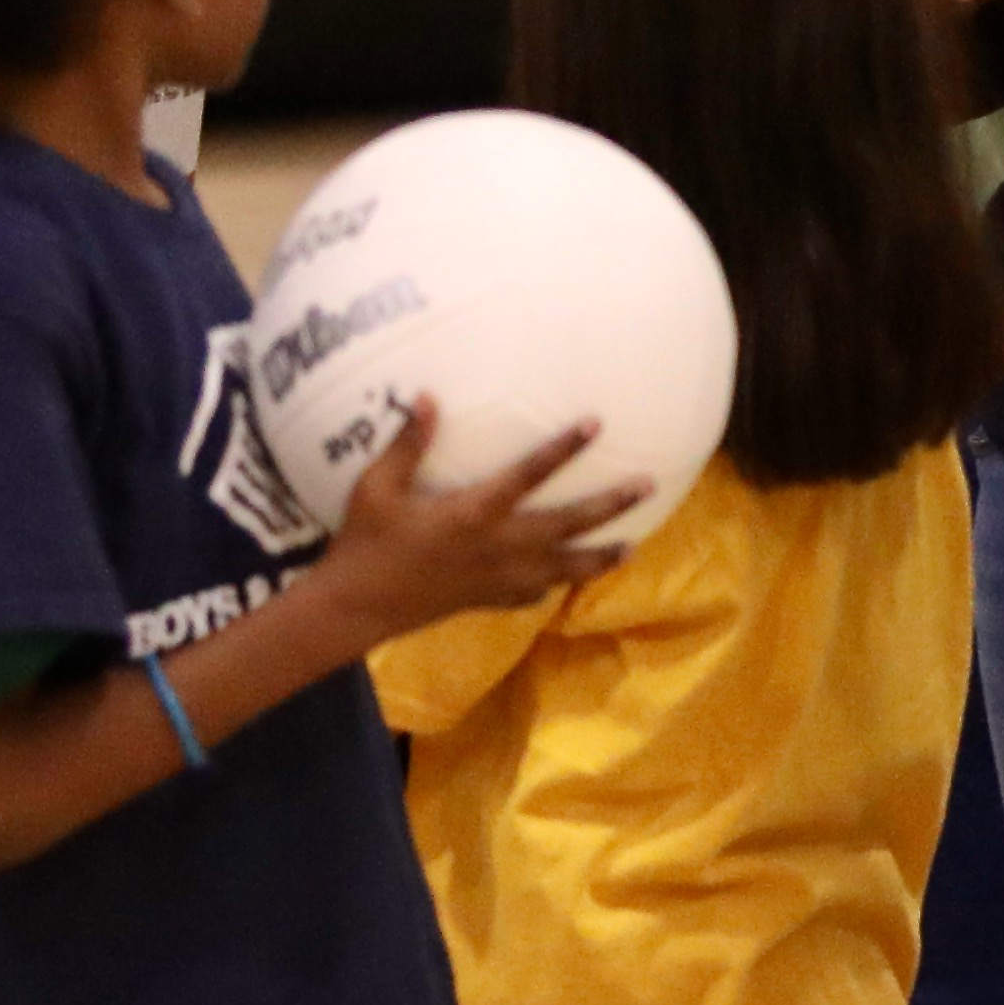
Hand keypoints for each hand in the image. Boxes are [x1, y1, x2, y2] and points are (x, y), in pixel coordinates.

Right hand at [319, 398, 645, 637]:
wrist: (357, 607)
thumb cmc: (365, 542)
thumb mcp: (376, 488)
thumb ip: (408, 444)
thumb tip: (429, 397)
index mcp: (472, 514)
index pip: (529, 475)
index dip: (563, 449)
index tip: (596, 424)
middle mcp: (497, 548)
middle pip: (567, 525)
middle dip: (610, 506)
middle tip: (647, 485)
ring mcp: (497, 580)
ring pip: (562, 569)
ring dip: (599, 557)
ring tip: (631, 547)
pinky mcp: (488, 600)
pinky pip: (533, 594)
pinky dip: (554, 585)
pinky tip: (566, 579)